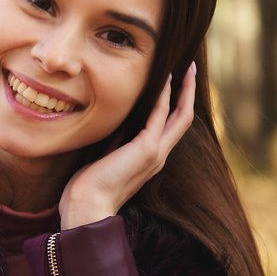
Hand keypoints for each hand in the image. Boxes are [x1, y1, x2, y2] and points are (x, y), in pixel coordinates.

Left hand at [60, 61, 197, 228]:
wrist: (87, 208)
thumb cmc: (88, 190)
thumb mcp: (103, 162)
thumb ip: (111, 147)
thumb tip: (104, 128)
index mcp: (149, 160)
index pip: (170, 128)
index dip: (175, 105)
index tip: (175, 83)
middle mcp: (158, 156)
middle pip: (183, 119)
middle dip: (188, 93)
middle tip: (189, 68)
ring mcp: (155, 153)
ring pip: (181, 115)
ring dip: (184, 89)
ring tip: (186, 67)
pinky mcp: (147, 149)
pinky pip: (161, 115)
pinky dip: (165, 95)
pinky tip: (165, 78)